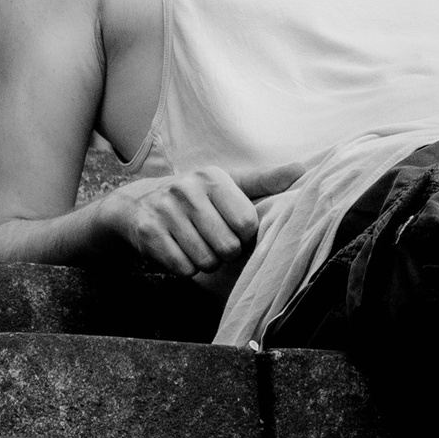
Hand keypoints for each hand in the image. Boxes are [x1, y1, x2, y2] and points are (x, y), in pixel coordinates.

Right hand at [95, 162, 305, 276]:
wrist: (136, 205)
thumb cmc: (195, 198)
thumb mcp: (228, 184)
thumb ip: (264, 181)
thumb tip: (302, 169)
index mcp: (214, 178)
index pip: (247, 224)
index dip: (244, 236)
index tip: (234, 231)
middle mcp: (188, 190)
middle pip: (227, 246)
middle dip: (225, 253)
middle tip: (214, 242)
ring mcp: (165, 211)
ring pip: (205, 260)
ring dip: (206, 262)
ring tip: (197, 247)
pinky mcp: (147, 232)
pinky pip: (182, 267)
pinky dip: (185, 268)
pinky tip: (180, 253)